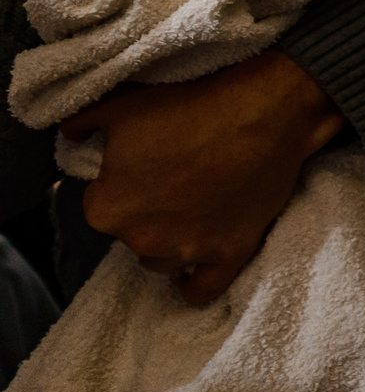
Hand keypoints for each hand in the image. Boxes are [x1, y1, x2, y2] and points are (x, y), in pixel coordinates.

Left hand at [61, 48, 345, 303]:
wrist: (264, 109)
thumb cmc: (190, 104)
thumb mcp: (119, 103)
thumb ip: (81, 124)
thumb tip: (73, 136)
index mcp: (107, 207)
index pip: (101, 205)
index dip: (122, 184)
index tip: (144, 167)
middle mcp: (141, 238)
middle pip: (133, 234)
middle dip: (147, 212)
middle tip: (173, 180)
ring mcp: (188, 249)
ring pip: (162, 260)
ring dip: (169, 241)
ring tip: (190, 212)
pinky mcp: (230, 253)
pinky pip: (203, 288)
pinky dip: (195, 285)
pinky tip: (193, 273)